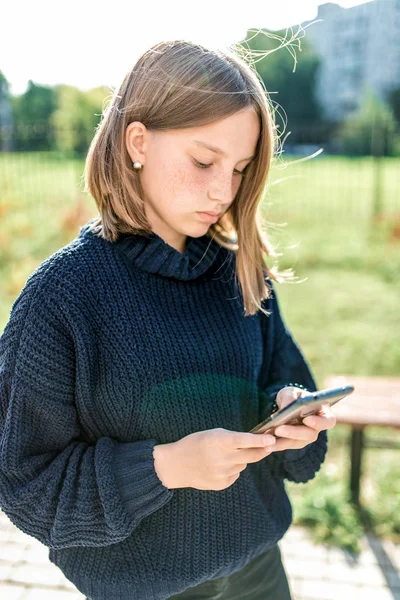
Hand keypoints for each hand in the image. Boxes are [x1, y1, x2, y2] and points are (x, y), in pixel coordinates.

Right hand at [153, 427, 276, 490]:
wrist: (176, 465)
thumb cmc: (196, 444)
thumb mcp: (212, 434)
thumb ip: (232, 438)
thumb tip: (256, 444)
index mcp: (218, 441)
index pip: (243, 440)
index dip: (258, 440)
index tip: (271, 439)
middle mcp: (221, 458)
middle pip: (251, 455)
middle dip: (263, 449)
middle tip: (270, 444)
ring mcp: (222, 473)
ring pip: (243, 464)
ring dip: (241, 458)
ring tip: (224, 455)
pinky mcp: (222, 484)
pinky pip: (236, 474)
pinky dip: (232, 469)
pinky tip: (218, 466)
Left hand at [269, 386, 335, 452]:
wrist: (285, 406)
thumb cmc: (293, 397)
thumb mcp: (291, 392)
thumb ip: (290, 396)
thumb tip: (288, 405)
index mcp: (323, 413)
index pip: (328, 421)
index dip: (319, 422)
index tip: (307, 420)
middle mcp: (316, 428)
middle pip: (309, 434)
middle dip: (293, 432)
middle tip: (279, 429)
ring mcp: (306, 437)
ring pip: (297, 443)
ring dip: (282, 442)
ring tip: (268, 441)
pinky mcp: (294, 443)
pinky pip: (286, 446)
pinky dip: (276, 445)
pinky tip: (266, 445)